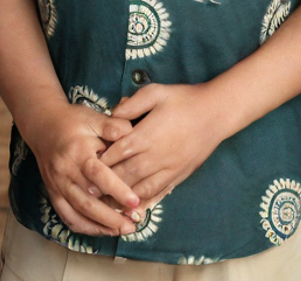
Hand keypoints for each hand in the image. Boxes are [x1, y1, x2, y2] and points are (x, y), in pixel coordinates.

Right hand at [24, 101, 142, 236]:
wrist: (43, 124)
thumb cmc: (74, 121)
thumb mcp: (94, 117)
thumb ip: (113, 126)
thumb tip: (131, 134)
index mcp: (78, 152)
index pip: (99, 175)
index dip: (117, 190)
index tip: (135, 202)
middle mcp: (65, 172)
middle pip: (89, 201)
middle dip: (112, 216)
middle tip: (133, 223)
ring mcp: (57, 185)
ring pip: (78, 212)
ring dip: (100, 225)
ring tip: (121, 230)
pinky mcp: (53, 192)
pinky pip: (67, 215)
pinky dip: (83, 226)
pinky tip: (100, 230)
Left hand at [99, 84, 225, 206]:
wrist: (215, 112)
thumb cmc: (185, 99)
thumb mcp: (156, 92)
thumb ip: (132, 103)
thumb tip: (113, 112)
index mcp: (146, 134)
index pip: (116, 152)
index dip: (100, 161)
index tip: (85, 166)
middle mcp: (155, 156)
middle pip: (124, 175)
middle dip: (105, 184)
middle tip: (87, 191)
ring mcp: (168, 168)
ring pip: (140, 189)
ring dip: (121, 198)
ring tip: (105, 205)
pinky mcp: (178, 175)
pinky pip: (158, 193)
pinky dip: (144, 203)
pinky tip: (134, 209)